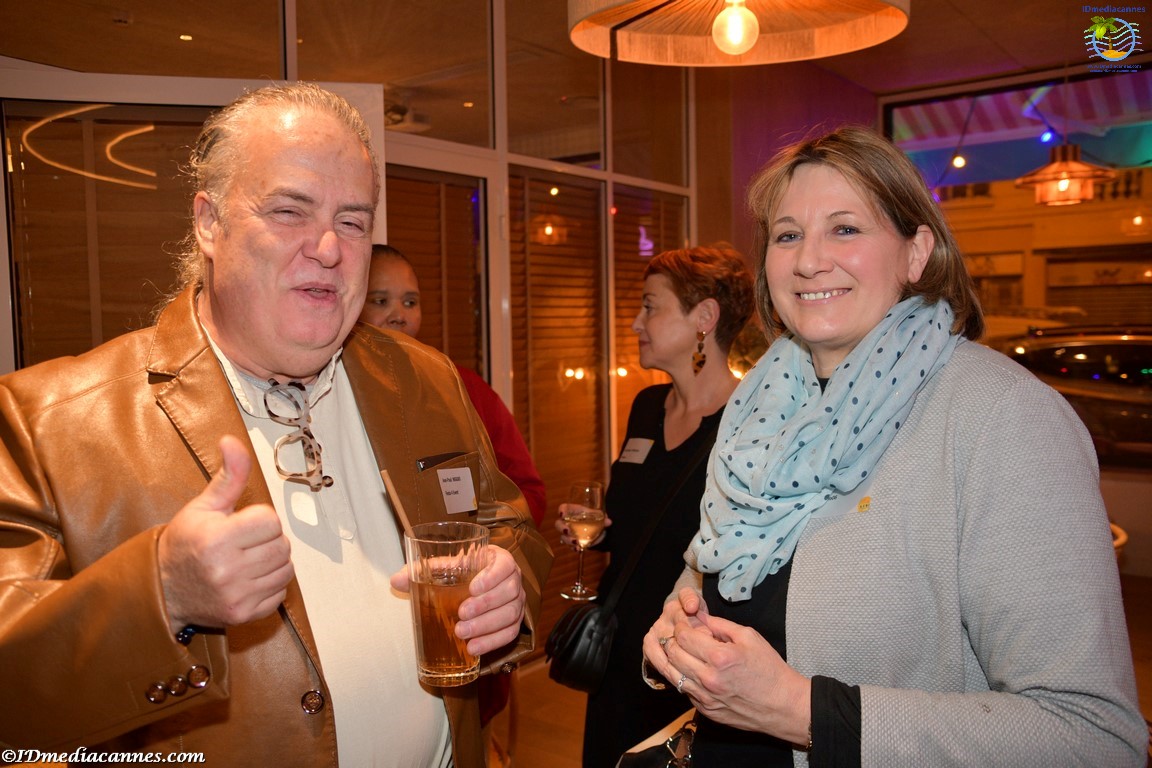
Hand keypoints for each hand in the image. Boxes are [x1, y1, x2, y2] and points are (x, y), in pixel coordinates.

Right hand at [158, 435, 293, 631]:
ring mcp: (236, 595)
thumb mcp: (203, 506)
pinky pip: (280, 593)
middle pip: (282, 545)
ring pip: (286, 568)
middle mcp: (227, 570)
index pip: (270, 520)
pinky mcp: (242, 614)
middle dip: (268, 540)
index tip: (240, 524)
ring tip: (248, 559)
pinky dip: (270, 585)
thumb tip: (233, 441)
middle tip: (245, 543)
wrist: (163, 589)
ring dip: (273, 562)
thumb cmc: (184, 544)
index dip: (259, 519)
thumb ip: (228, 476)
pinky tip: (248, 579)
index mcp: (216, 538)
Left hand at [391, 545, 525, 655]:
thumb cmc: (464, 572)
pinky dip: (492, 642)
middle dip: (485, 606)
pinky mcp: (514, 622)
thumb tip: (396, 580)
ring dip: (487, 627)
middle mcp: (513, 580)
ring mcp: (517, 603)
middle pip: (509, 593)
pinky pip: (509, 634)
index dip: (492, 577)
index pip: (504, 566)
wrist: (480, 584)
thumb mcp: (448, 566)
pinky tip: (473, 649)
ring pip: (510, 615)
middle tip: (461, 615)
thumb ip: (424, 570)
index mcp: (499, 560)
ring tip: (462, 634)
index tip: (472, 587)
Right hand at [554, 502, 611, 549]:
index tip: (562, 514)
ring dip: (568, 540)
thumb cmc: (596, 518)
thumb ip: (603, 519)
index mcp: (573, 511)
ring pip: (563, 536)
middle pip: (558, 524)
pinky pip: (570, 545)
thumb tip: (609, 522)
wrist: (599, 530)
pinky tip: (578, 549)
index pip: (563, 508)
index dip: (561, 511)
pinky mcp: (572, 542)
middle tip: (567, 531)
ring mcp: (569, 533)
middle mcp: (568, 522)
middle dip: (561, 527)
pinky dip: (573, 547)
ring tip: (576, 542)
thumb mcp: (600, 517)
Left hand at [650, 595, 810, 743]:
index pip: (683, 637)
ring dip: (671, 659)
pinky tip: (690, 669)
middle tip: (677, 634)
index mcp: (719, 657)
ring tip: (677, 649)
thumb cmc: (769, 669)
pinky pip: (684, 691)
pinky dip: (682, 677)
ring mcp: (705, 698)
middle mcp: (708, 679)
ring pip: (672, 674)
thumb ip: (720, 625)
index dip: (680, 626)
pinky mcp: (706, 711)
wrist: (783, 705)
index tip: (683, 623)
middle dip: (671, 640)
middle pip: (673, 654)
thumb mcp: (749, 637)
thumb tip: (699, 616)